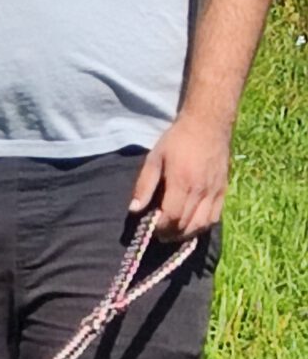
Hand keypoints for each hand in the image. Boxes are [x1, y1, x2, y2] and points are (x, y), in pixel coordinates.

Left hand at [129, 113, 233, 239]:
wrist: (208, 124)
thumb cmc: (177, 140)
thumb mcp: (154, 158)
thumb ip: (144, 185)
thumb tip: (134, 209)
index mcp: (182, 182)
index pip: (171, 217)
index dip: (160, 228)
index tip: (151, 228)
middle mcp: (201, 190)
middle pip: (186, 225)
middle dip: (171, 234)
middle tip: (160, 234)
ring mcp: (214, 192)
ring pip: (202, 225)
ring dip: (186, 234)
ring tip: (174, 233)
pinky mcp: (223, 190)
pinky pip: (215, 217)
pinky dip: (202, 226)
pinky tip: (191, 225)